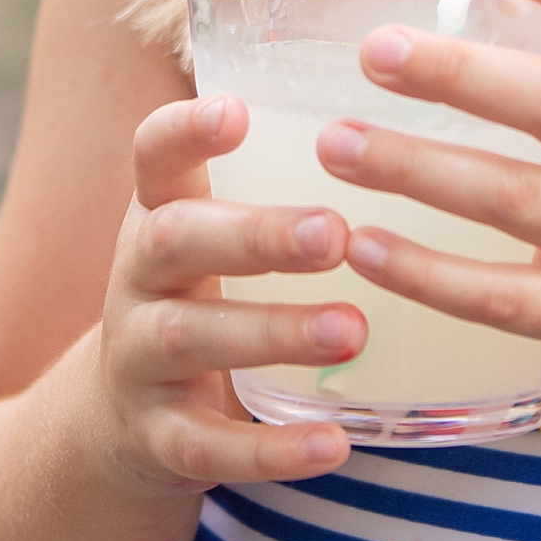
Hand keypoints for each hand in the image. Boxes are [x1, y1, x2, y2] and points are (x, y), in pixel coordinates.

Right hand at [94, 94, 368, 490]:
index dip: (185, 130)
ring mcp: (139, 359)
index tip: (238, 110)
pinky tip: (335, 444)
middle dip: (255, 235)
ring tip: (354, 329)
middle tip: (335, 233)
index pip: (153, 154)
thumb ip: (283, 173)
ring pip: (194, 339)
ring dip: (274, 332)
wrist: (119, 418)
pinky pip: (207, 448)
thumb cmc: (209, 290)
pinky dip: (270, 450)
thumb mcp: (220, 224)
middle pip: (174, 241)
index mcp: (162, 211)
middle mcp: (138, 277)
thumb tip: (421, 89)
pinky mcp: (158, 440)